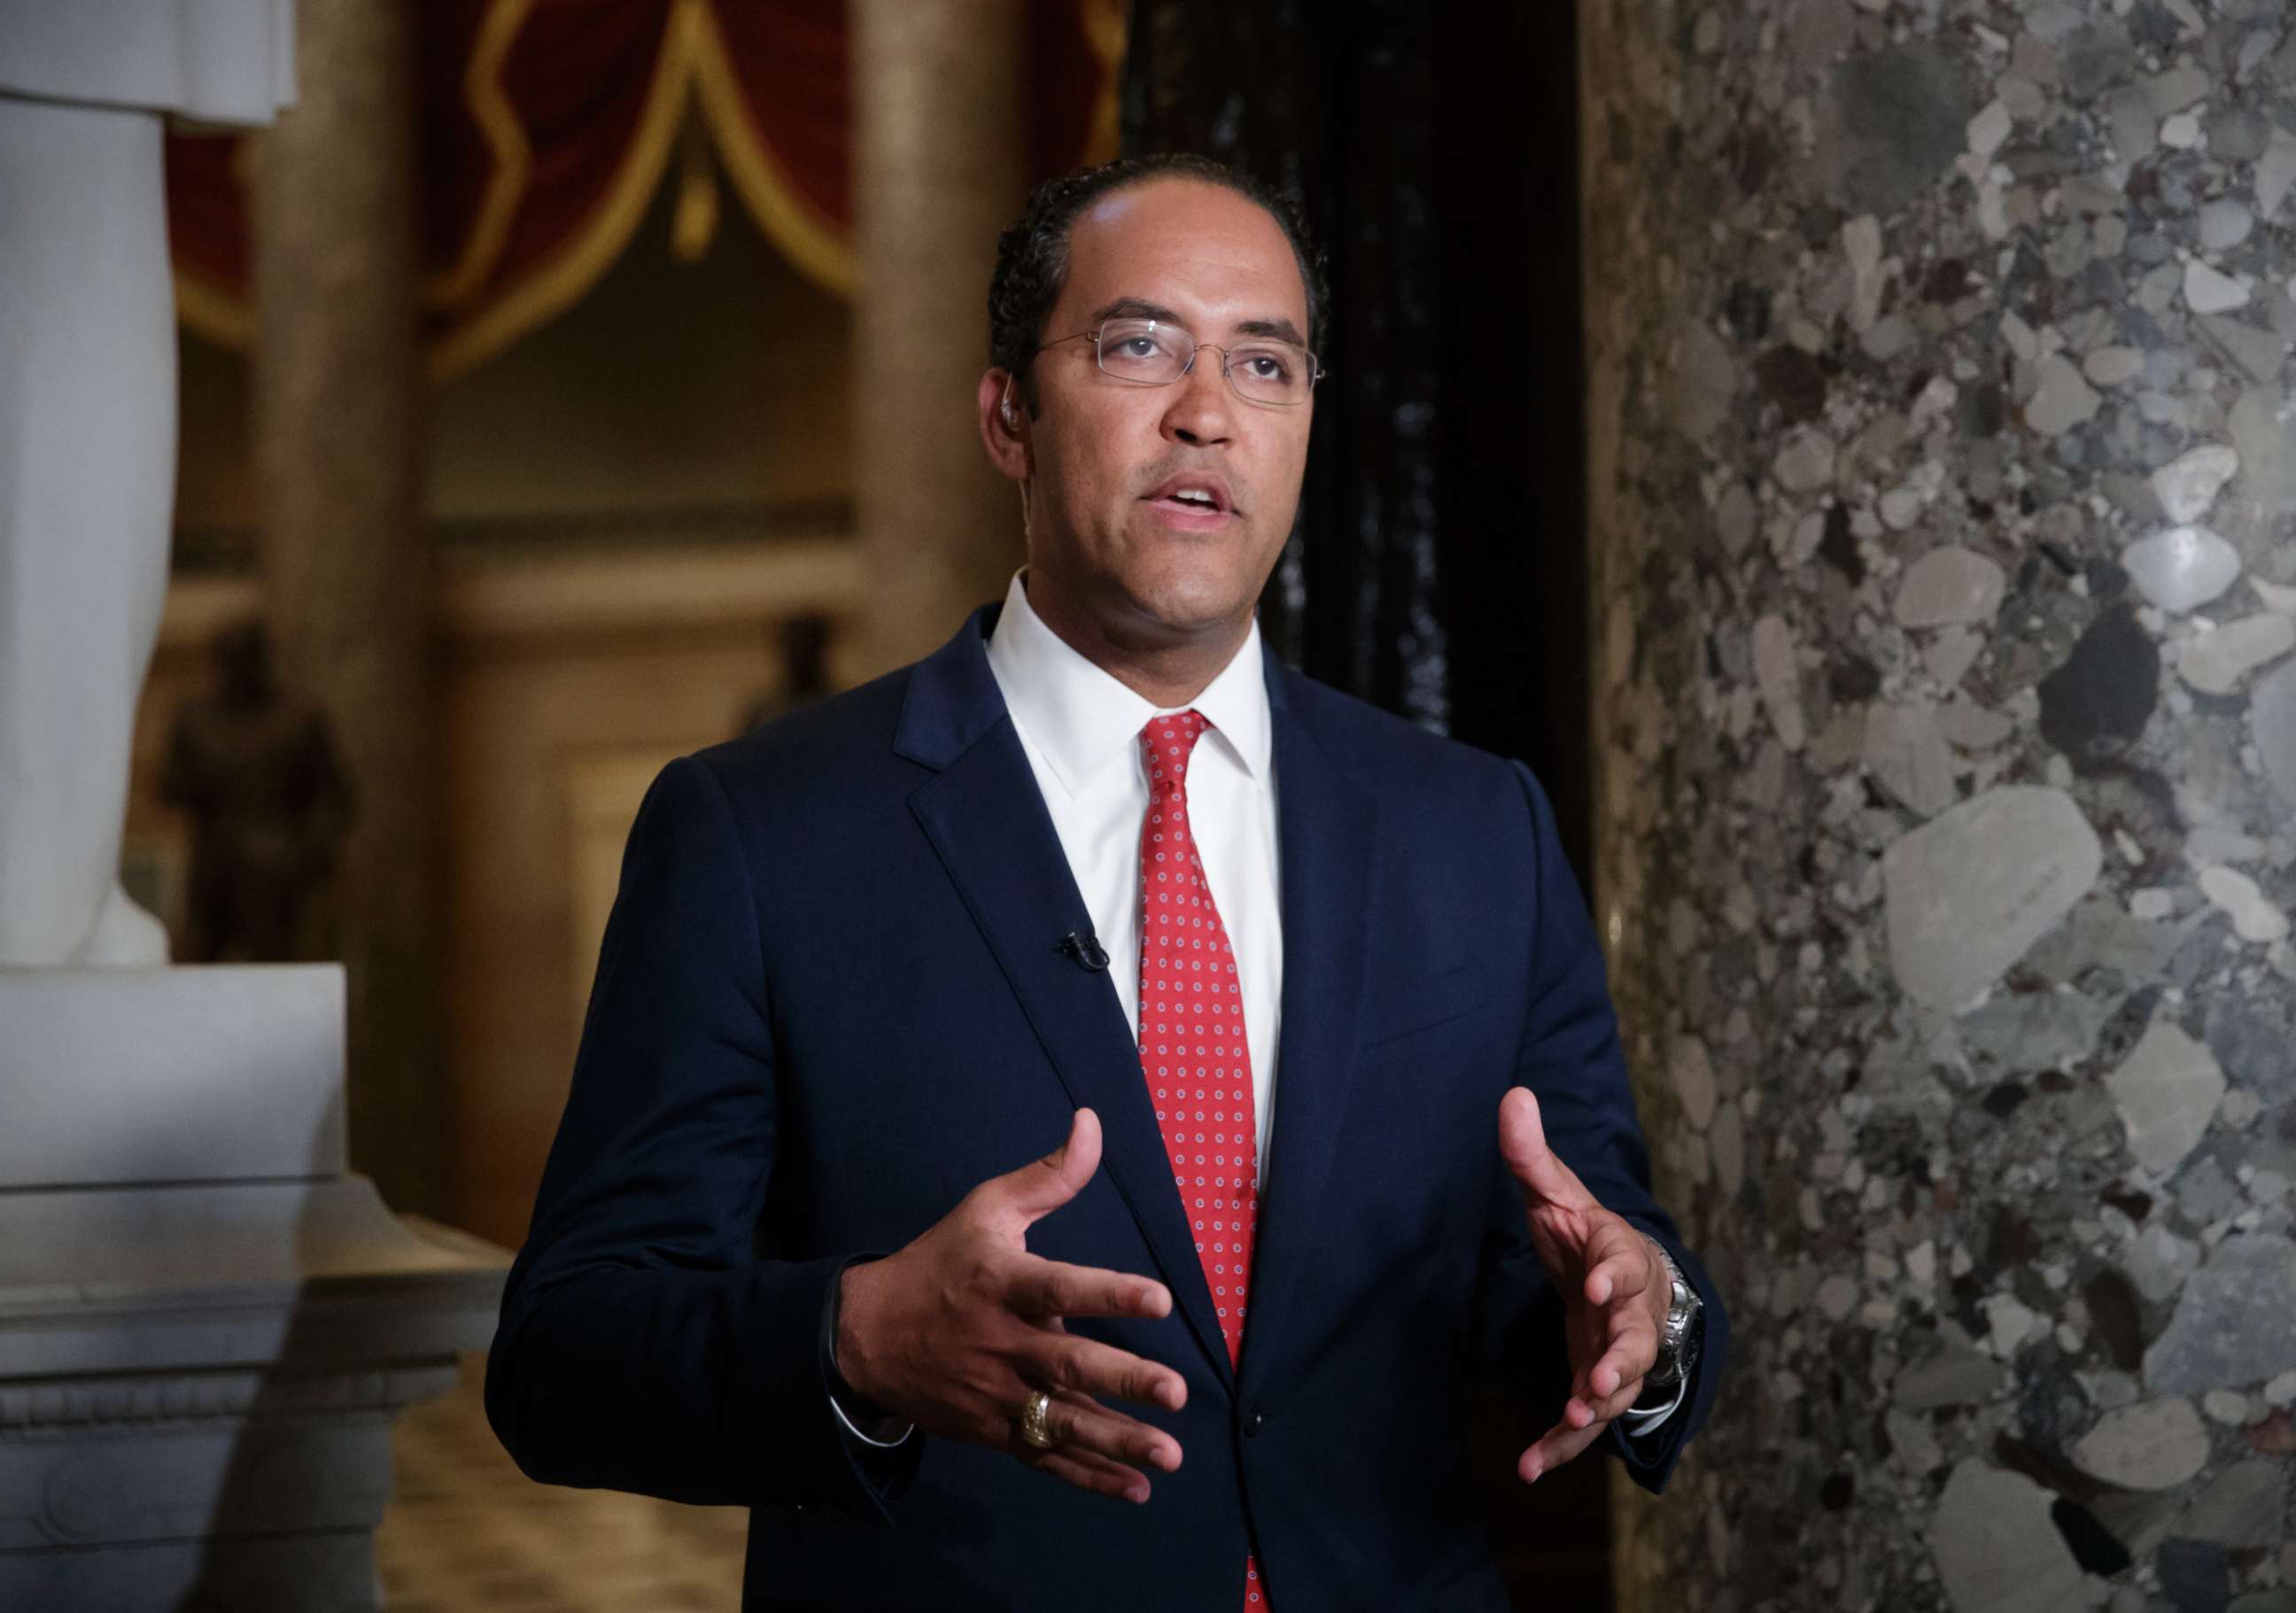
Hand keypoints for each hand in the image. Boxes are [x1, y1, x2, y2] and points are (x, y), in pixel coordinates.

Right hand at [834, 1108, 1187, 1503]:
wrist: (865, 1337)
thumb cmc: (939, 1264)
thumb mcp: (986, 1209)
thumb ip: (1049, 1176)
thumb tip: (1091, 1122)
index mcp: (1002, 1283)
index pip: (1060, 1287)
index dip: (1109, 1293)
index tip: (1161, 1300)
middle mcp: (1002, 1342)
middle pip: (1067, 1364)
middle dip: (1123, 1381)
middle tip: (1174, 1393)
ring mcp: (997, 1394)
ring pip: (1062, 1422)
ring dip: (1117, 1443)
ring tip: (1168, 1456)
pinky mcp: (994, 1430)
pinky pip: (1046, 1457)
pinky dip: (1089, 1478)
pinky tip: (1136, 1490)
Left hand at [1497, 1087, 1670, 1483]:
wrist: (1619, 1279)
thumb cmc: (1586, 1234)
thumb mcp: (1556, 1191)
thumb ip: (1531, 1153)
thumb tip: (1512, 1093)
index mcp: (1618, 1258)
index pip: (1622, 1265)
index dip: (1612, 1277)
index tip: (1596, 1285)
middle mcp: (1628, 1312)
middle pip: (1635, 1340)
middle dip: (1619, 1359)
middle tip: (1598, 1379)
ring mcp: (1617, 1354)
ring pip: (1620, 1386)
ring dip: (1599, 1405)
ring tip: (1575, 1418)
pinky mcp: (1596, 1385)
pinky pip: (1585, 1423)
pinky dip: (1560, 1446)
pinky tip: (1528, 1468)